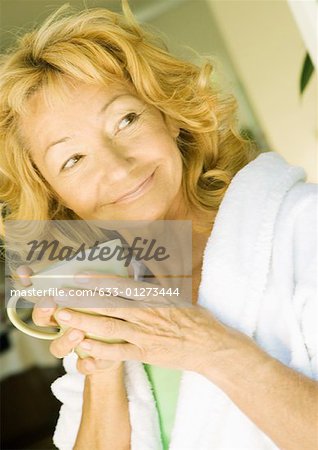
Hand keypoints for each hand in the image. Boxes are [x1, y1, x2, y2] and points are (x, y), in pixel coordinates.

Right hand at [15, 266, 121, 374]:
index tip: (25, 272)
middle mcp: (64, 324)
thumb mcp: (115, 292)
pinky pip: (81, 366)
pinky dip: (85, 364)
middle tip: (50, 300)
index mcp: (66, 303)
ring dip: (65, 339)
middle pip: (42, 319)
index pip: (41, 291)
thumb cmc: (115, 310)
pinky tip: (90, 361)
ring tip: (77, 333)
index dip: (29, 282)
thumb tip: (126, 262)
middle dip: (43, 309)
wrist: (125, 343)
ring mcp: (73, 344)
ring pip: (57, 347)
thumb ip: (116, 278)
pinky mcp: (88, 361)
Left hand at [53, 273, 248, 378]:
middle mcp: (146, 313)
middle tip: (60, 296)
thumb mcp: (177, 294)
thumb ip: (156, 282)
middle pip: (109, 304)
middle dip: (82, 299)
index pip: (121, 285)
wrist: (211, 346)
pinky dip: (100, 351)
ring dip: (84, 322)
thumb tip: (142, 267)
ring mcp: (145, 334)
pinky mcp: (146, 353)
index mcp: (154, 296)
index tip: (79, 276)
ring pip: (109, 327)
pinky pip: (119, 353)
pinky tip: (83, 348)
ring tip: (63, 318)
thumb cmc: (195, 319)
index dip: (98, 280)